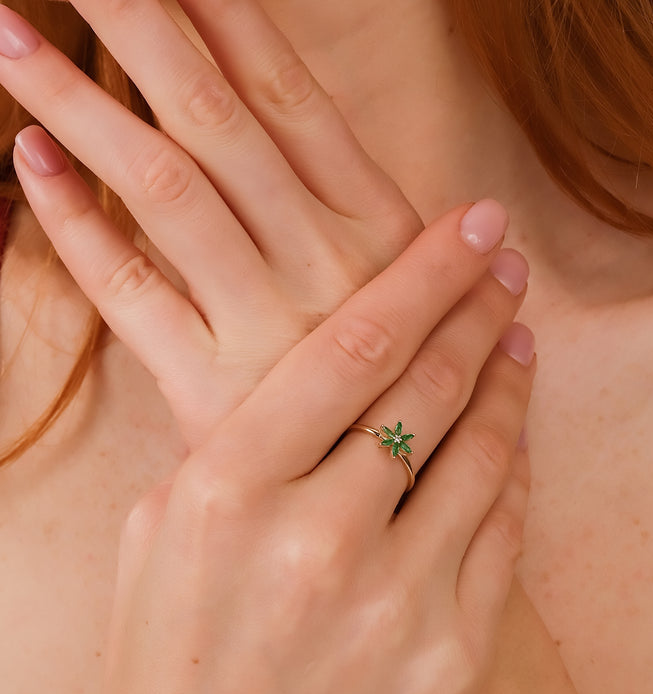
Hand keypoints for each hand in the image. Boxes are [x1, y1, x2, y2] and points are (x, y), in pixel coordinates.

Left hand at [0, 0, 422, 446]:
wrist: (388, 497)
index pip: (291, 99)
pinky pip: (129, 296)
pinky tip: (30, 165)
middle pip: (215, 123)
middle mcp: (322, 265)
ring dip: (80, 109)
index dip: (228, 20)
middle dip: (144, 28)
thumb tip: (363, 135)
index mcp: (379, 232)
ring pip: (162, 193)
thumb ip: (379, 218)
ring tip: (9, 36)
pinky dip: (74, 229)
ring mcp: (262, 326)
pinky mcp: (208, 388)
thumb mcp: (422, 290)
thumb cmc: (408, 380)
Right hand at [79, 205, 534, 693]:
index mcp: (226, 492)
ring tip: (517, 336)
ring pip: (480, 454)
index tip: (468, 225)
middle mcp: (315, 539)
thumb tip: (305, 373)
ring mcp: (395, 603)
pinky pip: (502, 532)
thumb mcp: (160, 538)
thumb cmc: (166, 670)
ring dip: (505, 383)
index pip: (351, 345)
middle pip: (426, 387)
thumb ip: (230, 448)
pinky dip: (514, 466)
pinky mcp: (451, 657)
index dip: (423, 273)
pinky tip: (515, 428)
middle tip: (507, 264)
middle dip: (476, 310)